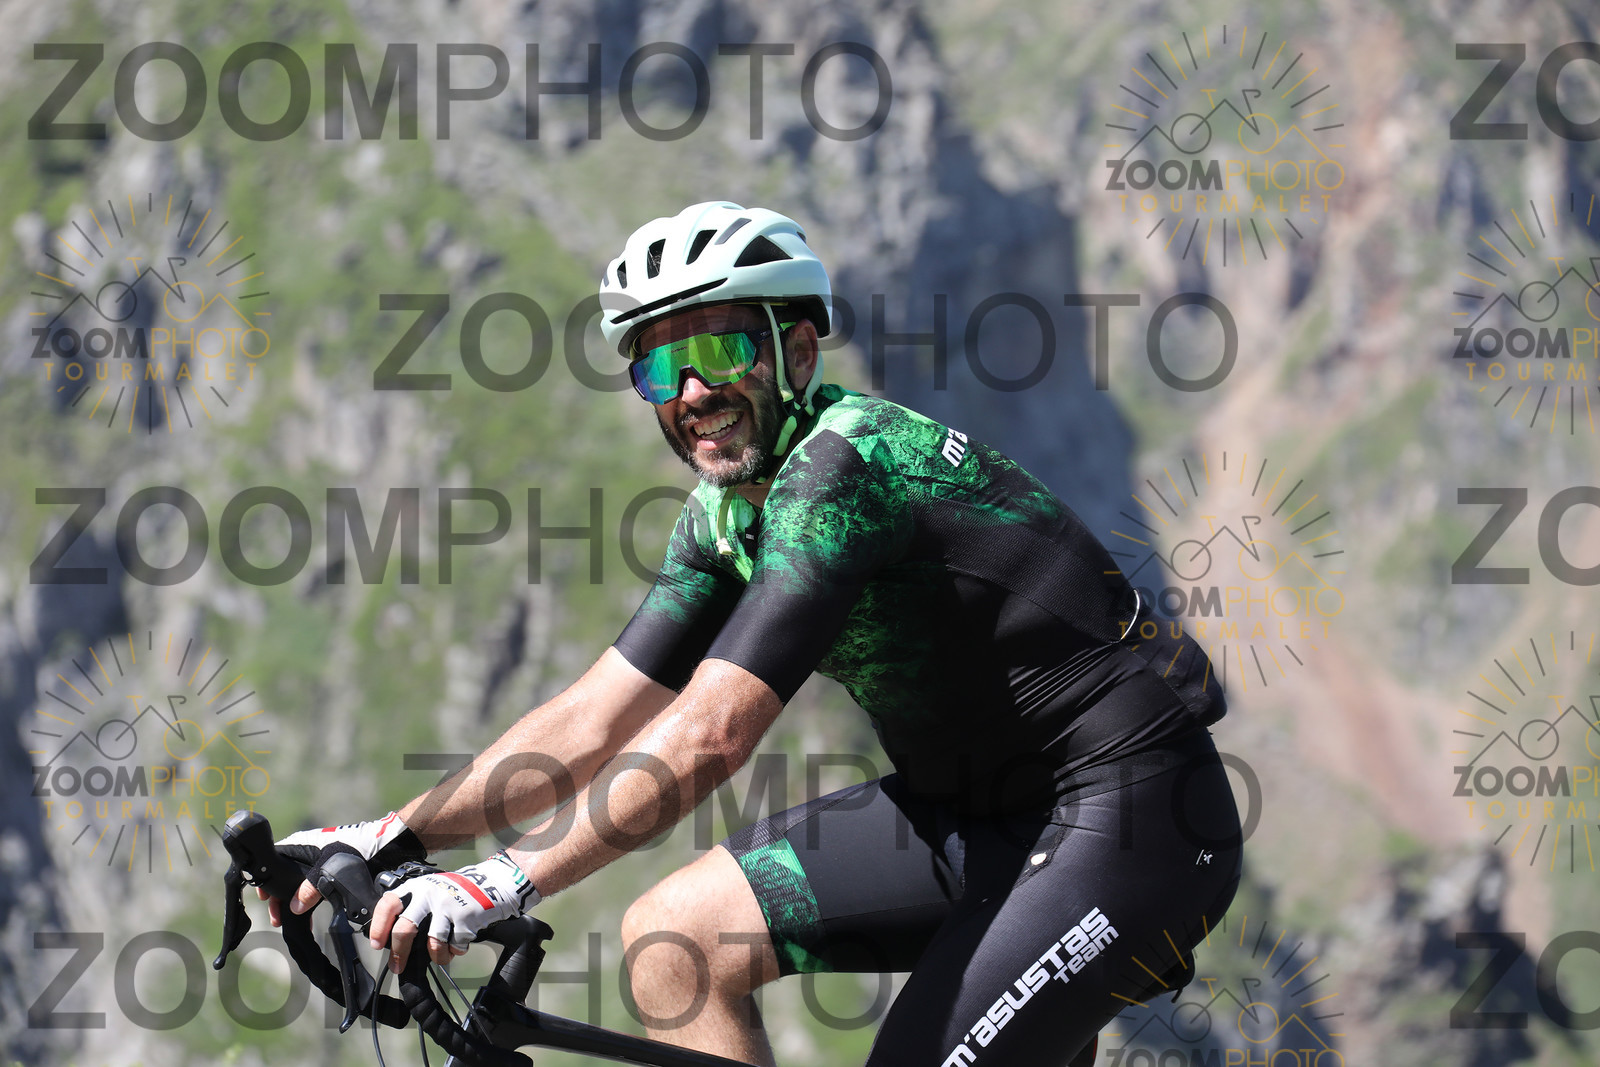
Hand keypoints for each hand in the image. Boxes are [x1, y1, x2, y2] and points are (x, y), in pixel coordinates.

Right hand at [256, 812, 424, 925]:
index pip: (274, 858)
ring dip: (291, 903)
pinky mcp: (330, 874)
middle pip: (283, 876)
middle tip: (276, 919)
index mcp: (302, 844)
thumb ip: (312, 886)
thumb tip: (294, 908)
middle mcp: (307, 852)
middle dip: (277, 898)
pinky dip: (306, 903)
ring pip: (297, 885)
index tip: (263, 898)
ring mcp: (318, 864)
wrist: (389, 848)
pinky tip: (306, 919)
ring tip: (287, 923)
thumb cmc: (359, 850)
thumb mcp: (331, 867)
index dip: (266, 878)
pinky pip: (312, 889)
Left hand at [369, 851, 537, 971]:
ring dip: (436, 956)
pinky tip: (458, 945)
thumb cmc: (456, 891)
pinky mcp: (466, 917)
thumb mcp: (429, 890)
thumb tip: (392, 938)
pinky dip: (456, 951)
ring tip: (440, 957)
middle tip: (398, 966)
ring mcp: (448, 906)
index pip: (388, 905)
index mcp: (416, 888)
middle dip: (399, 954)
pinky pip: (455, 946)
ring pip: (432, 944)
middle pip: (405, 930)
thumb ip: (412, 907)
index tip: (377, 944)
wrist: (491, 883)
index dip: (378, 926)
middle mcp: (429, 895)